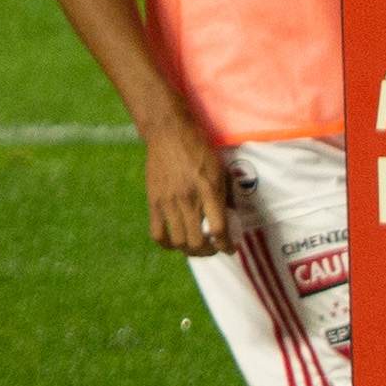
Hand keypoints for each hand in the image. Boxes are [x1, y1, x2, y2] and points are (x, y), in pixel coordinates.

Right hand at [144, 116, 230, 257]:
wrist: (169, 133)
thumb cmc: (200, 149)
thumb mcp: (221, 170)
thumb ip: (226, 195)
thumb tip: (232, 217)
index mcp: (209, 191)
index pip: (218, 230)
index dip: (226, 245)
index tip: (230, 248)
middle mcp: (188, 200)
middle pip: (197, 242)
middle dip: (209, 252)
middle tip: (214, 248)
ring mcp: (168, 202)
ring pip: (178, 242)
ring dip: (190, 251)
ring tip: (197, 247)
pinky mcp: (153, 201)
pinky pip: (157, 233)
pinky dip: (167, 244)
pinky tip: (175, 242)